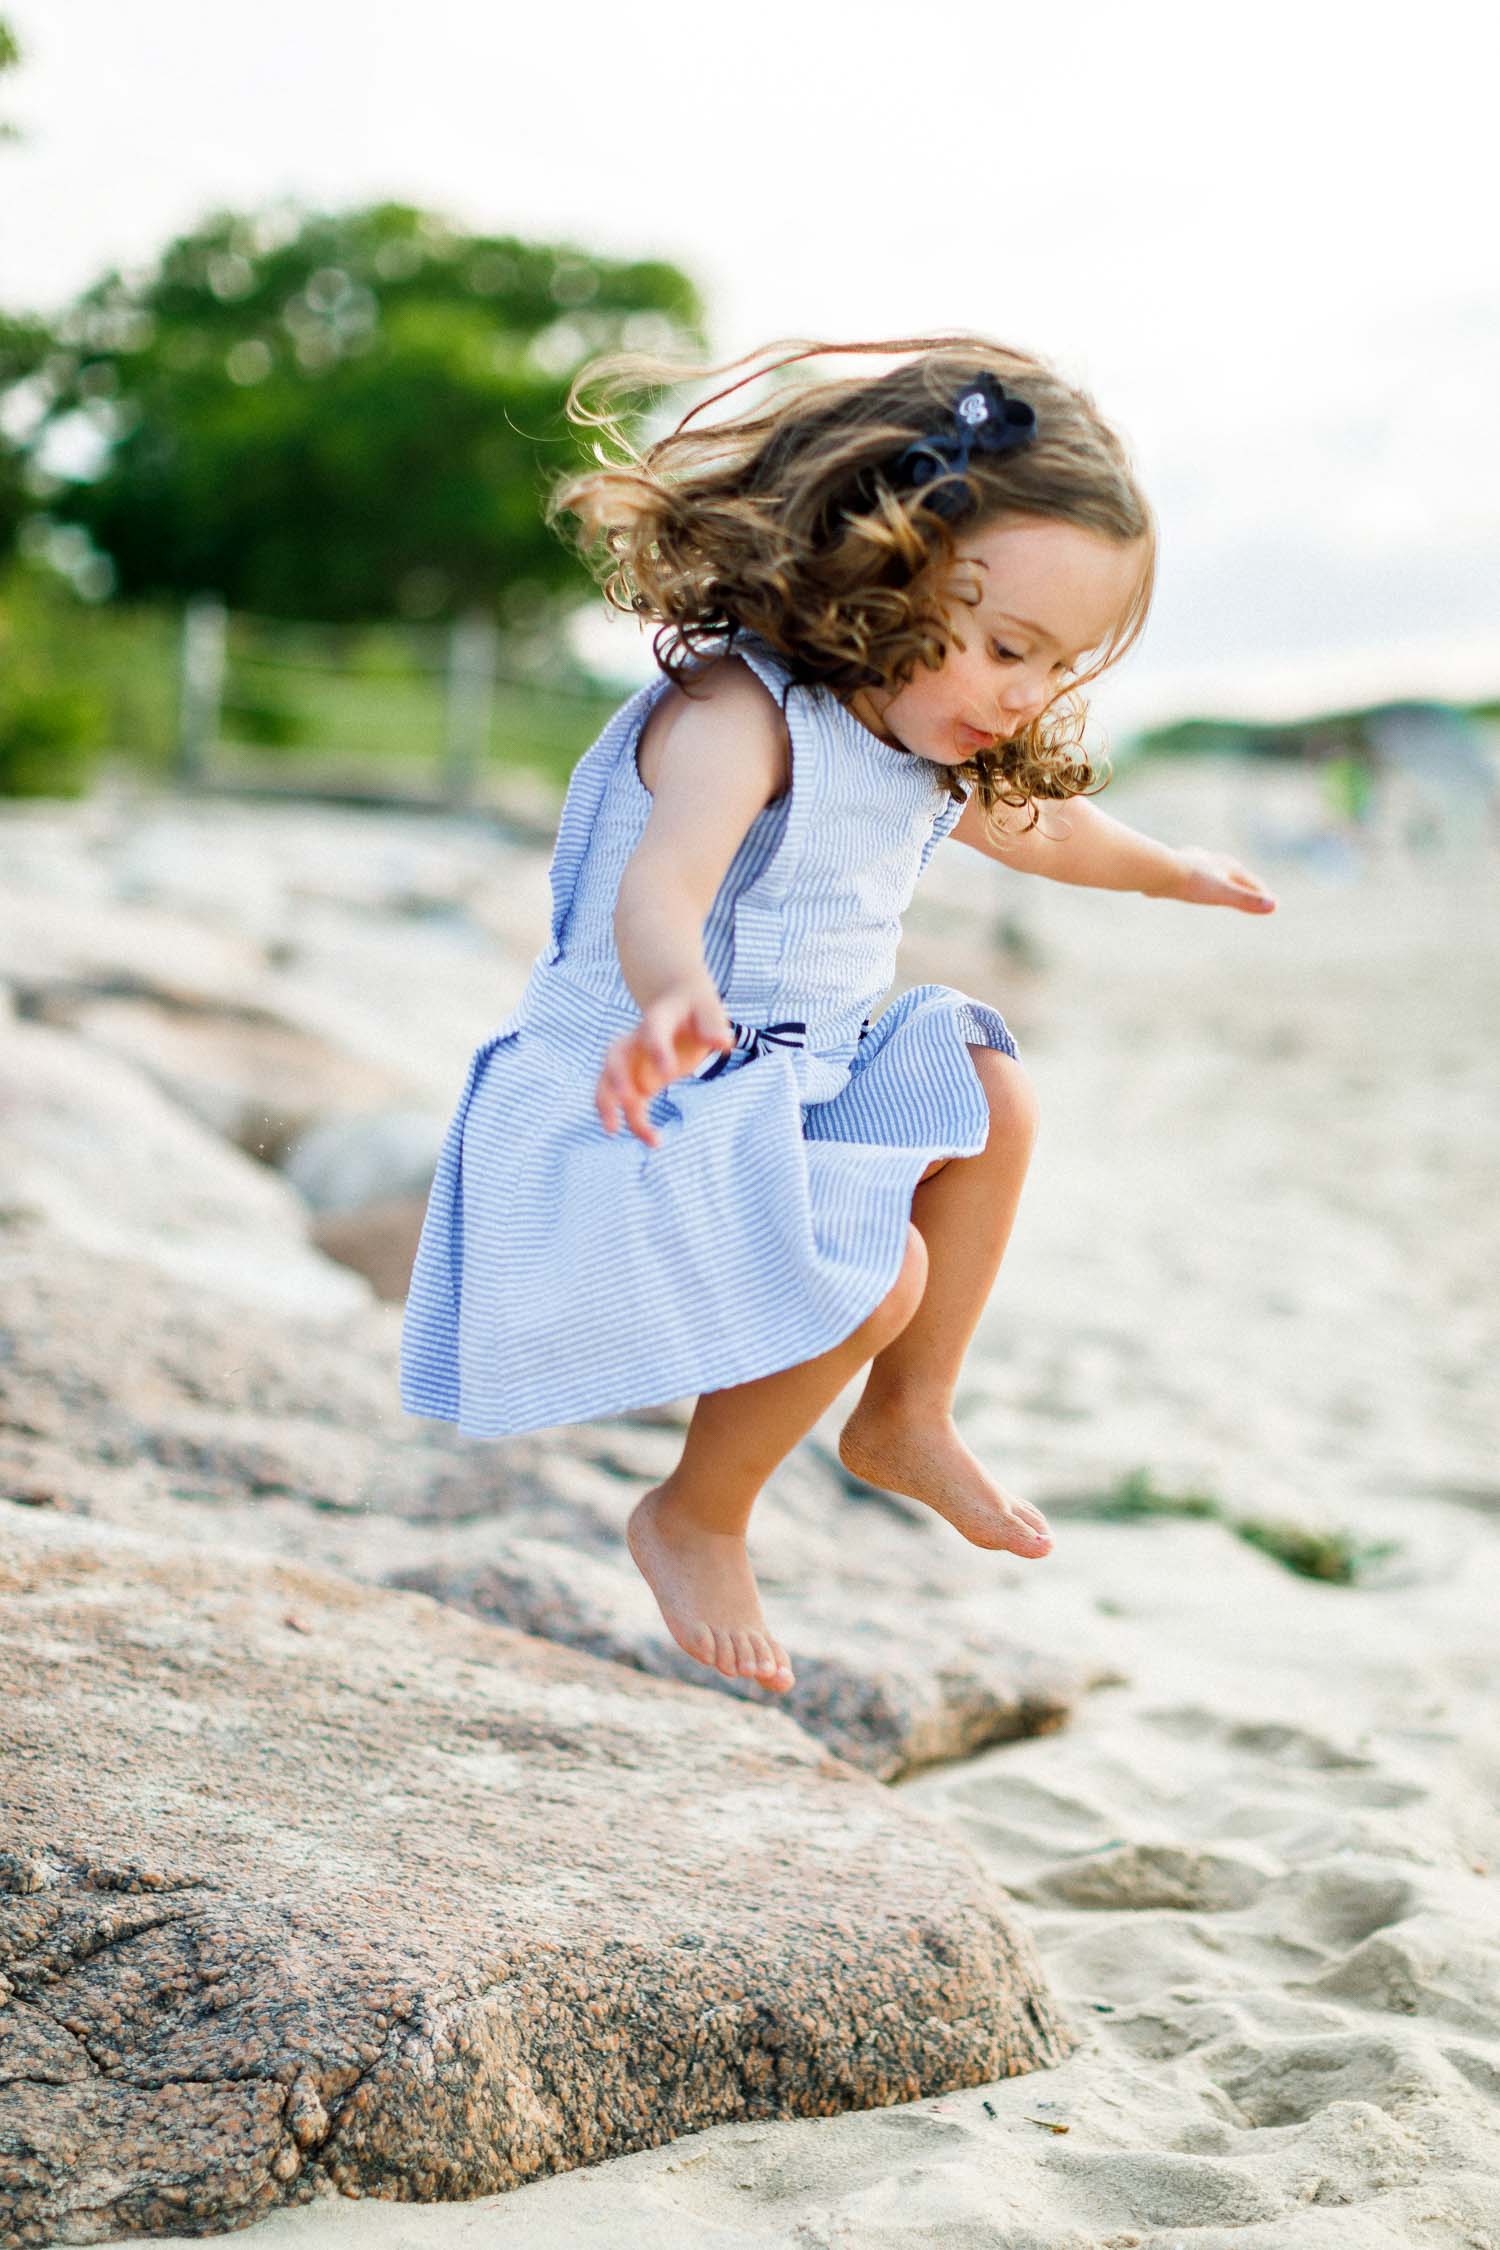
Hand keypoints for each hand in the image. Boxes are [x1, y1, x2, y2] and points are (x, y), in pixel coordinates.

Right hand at [595, 988, 733, 1147]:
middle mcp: (636, 1041)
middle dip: (617, 1078)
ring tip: (613, 1130)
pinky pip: (628, 1103)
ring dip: (608, 1105)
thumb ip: (713, 1025)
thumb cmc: (696, 1010)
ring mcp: (631, 1062)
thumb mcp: (709, 1010)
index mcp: (657, 1019)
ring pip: (608, 1082)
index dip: (658, 1050)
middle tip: (627, 1099)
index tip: (669, 1073)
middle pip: (614, 1057)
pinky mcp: (636, 1082)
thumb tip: (723, 1043)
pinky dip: (634, 1122)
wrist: (678, 1006)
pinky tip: (653, 1142)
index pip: (653, 1032)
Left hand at [1162, 847, 1276, 914]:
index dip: (1261, 894)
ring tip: (1221, 882)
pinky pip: (1189, 875)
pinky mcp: (1174, 869)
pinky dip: (1195, 881)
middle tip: (1253, 892)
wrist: (1156, 871)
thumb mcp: (1222, 893)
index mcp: (1226, 866)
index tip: (1272, 904)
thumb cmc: (1191, 882)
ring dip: (1220, 877)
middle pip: (1234, 874)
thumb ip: (1245, 900)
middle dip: (1244, 884)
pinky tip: (1185, 882)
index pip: (1250, 881)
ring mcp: (1193, 863)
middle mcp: (1211, 860)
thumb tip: (1273, 906)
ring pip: (1212, 871)